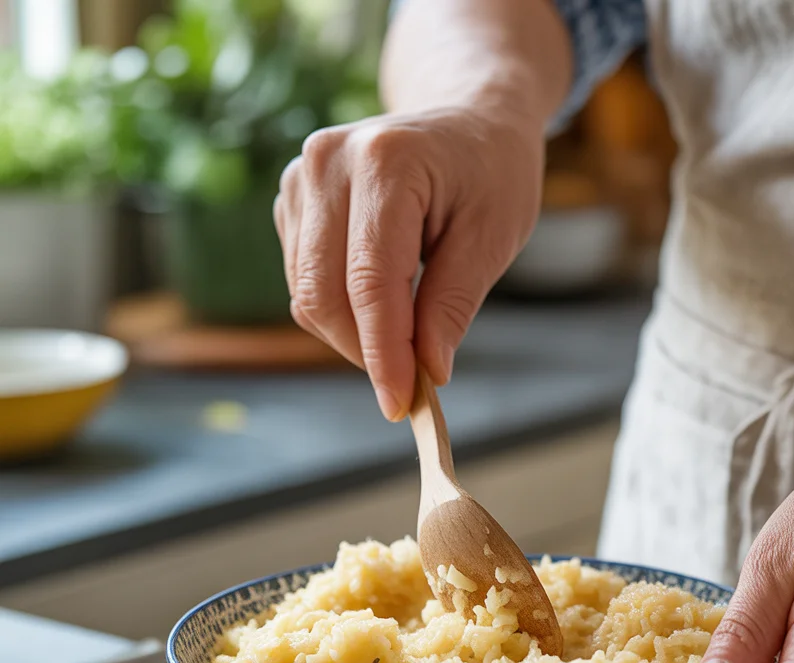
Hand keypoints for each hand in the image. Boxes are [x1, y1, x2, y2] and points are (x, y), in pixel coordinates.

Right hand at [274, 107, 544, 419]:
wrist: (468, 118)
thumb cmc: (491, 174)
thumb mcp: (494, 238)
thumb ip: (453, 305)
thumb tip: (426, 371)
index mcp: (386, 161)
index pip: (371, 282)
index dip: (383, 354)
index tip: (401, 405)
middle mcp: (328, 162)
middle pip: (324, 294)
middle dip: (367, 352)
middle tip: (414, 383)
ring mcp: (301, 177)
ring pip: (307, 295)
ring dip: (354, 335)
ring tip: (409, 334)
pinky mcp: (293, 199)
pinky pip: (304, 282)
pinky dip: (342, 312)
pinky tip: (385, 302)